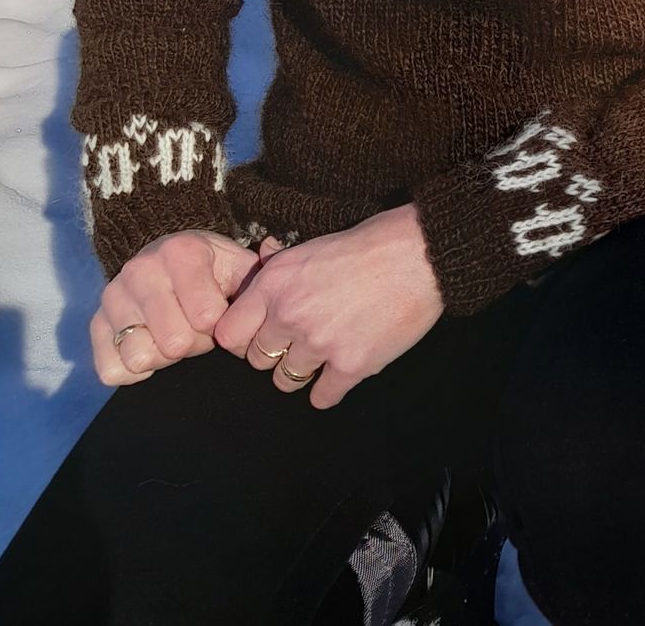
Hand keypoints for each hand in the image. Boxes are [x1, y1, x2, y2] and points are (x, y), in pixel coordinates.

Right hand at [90, 229, 261, 385]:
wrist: (166, 258)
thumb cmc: (210, 269)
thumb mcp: (237, 263)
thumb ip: (259, 268)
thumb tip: (270, 248)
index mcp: (180, 252)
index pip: (207, 318)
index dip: (220, 326)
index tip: (218, 313)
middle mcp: (140, 270)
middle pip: (175, 344)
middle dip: (194, 344)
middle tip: (195, 328)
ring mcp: (113, 297)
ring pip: (142, 358)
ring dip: (163, 357)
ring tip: (172, 334)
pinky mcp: (95, 324)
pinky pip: (112, 371)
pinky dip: (135, 370)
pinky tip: (150, 346)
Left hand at [213, 203, 444, 408]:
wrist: (417, 255)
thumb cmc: (366, 246)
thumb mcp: (310, 247)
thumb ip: (278, 265)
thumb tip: (261, 255)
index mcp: (274, 284)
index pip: (227, 334)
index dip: (241, 339)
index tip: (259, 336)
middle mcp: (289, 315)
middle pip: (257, 361)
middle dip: (274, 354)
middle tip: (298, 343)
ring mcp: (319, 343)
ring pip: (286, 381)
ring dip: (302, 372)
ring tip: (322, 354)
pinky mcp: (351, 365)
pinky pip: (321, 398)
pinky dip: (329, 390)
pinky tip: (340, 372)